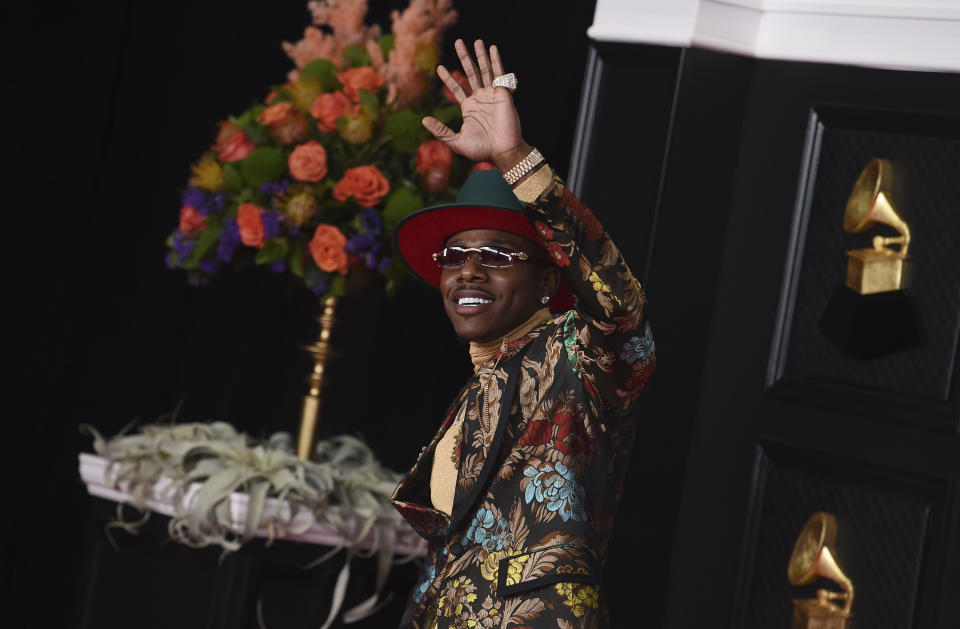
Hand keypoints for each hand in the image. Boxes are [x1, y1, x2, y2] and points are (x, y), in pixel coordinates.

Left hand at [422, 39, 532, 171]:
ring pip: (484, 70)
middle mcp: (480, 99)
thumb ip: (441, 131)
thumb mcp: (456, 142)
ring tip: (476, 40)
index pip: (456, 88)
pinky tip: (492, 48)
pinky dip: (496, 60)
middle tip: (458, 42)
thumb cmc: (482, 150)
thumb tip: (423, 120)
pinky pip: (499, 73)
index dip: (448, 78)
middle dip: (464, 57)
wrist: (503, 151)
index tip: (439, 68)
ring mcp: (491, 94)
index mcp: (469, 108)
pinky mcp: (502, 93)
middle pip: (470, 73)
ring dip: (480, 55)